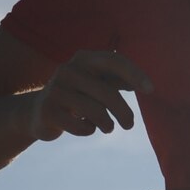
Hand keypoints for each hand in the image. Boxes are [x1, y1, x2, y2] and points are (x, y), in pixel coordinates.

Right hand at [30, 50, 154, 142]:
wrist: (38, 111)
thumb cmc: (77, 95)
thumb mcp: (96, 83)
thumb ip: (118, 80)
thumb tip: (146, 85)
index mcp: (83, 59)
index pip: (113, 61)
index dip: (133, 74)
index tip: (151, 90)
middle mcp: (67, 70)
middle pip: (107, 93)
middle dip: (124, 112)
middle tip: (129, 125)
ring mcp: (55, 90)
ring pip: (95, 111)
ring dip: (108, 124)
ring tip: (108, 127)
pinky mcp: (48, 111)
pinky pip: (80, 126)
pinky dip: (89, 130)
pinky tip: (87, 128)